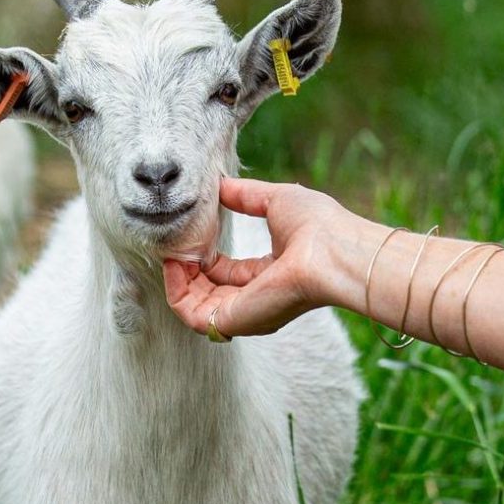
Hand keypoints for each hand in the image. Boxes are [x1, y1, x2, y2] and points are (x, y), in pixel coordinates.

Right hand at [163, 177, 358, 337]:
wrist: (334, 251)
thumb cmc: (318, 226)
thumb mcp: (275, 199)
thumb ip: (245, 195)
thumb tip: (220, 184)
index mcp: (269, 274)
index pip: (226, 273)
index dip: (202, 257)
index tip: (187, 237)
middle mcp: (256, 298)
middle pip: (207, 291)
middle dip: (184, 271)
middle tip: (172, 247)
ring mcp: (245, 312)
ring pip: (195, 306)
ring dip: (176, 281)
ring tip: (170, 255)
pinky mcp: (235, 319)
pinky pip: (193, 315)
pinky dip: (177, 294)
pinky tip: (175, 267)